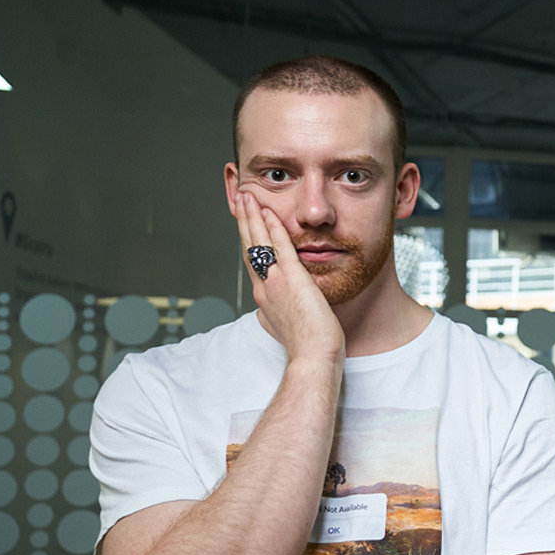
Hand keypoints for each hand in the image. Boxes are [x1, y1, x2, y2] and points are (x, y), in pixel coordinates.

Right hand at [232, 191, 343, 362]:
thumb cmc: (308, 347)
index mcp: (265, 297)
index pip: (254, 260)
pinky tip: (269, 212)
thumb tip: (280, 311)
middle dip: (244, 221)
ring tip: (247, 196)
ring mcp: (275, 282)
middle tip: (241, 199)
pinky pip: (281, 248)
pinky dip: (273, 228)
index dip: (248, 239)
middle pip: (250, 246)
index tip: (245, 223)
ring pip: (259, 242)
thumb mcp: (290, 325)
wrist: (313, 358)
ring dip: (252, 217)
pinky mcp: (292, 280)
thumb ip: (284, 312)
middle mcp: (264, 287)